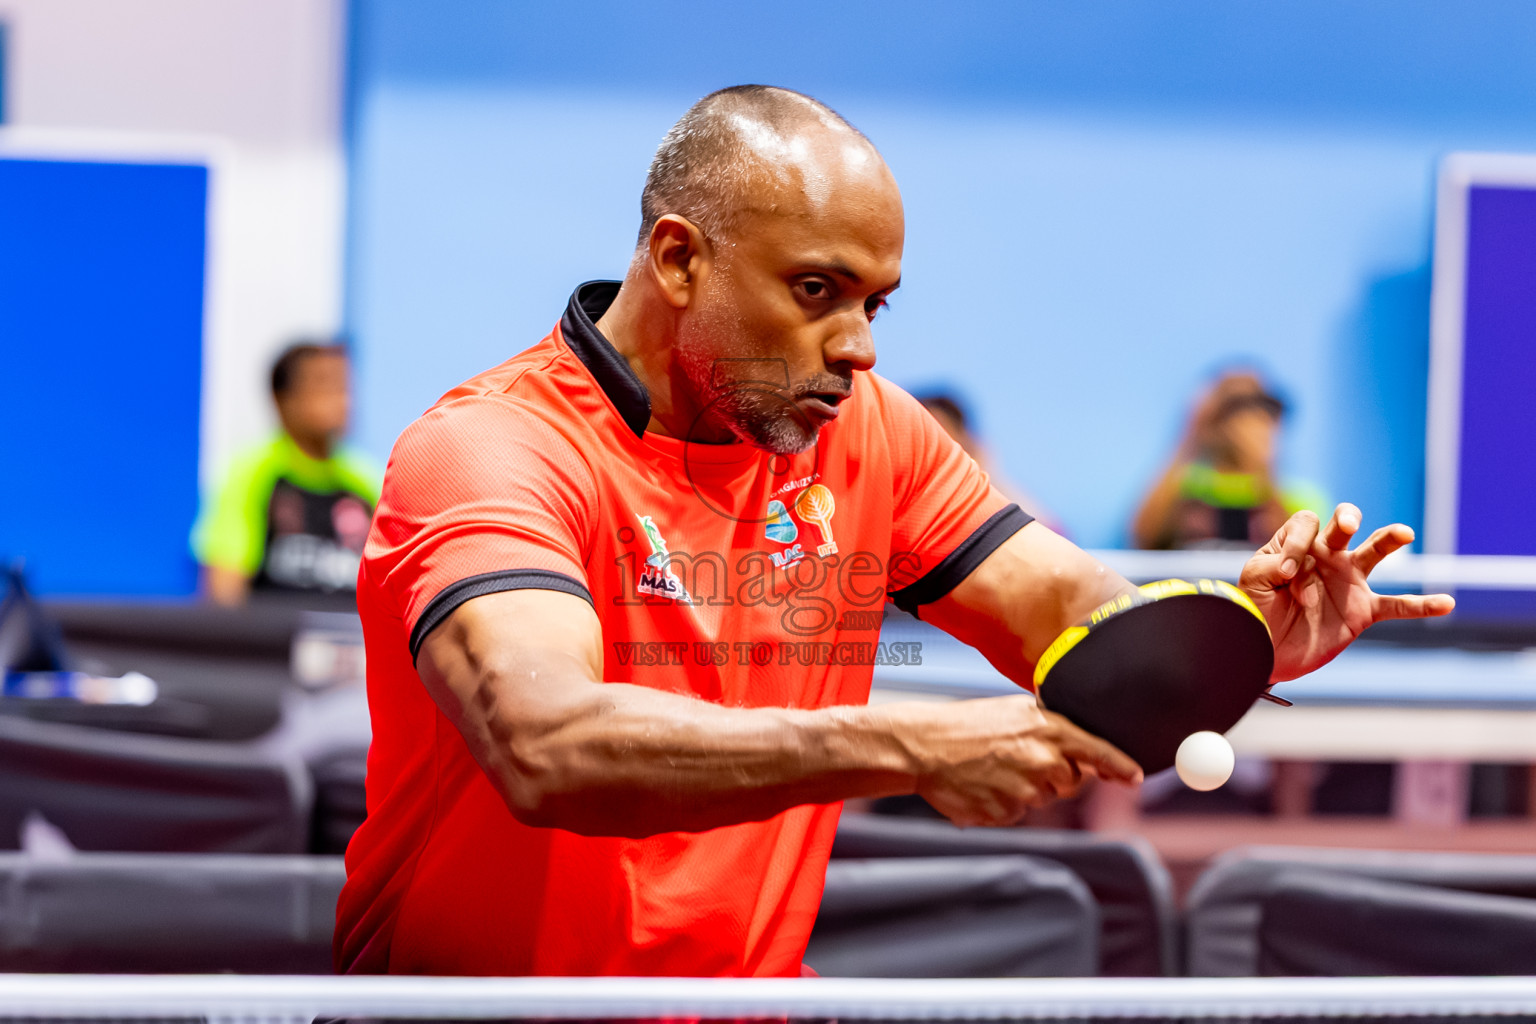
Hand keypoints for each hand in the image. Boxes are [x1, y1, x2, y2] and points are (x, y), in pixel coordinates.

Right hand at [913, 695, 1140, 826]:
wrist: (923, 747)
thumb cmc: (966, 726)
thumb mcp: (1015, 713)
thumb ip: (1051, 730)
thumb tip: (1080, 752)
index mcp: (1048, 730)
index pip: (1098, 752)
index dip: (1120, 767)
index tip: (1134, 777)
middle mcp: (1043, 761)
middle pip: (1072, 781)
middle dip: (1055, 774)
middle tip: (1018, 758)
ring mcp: (1026, 790)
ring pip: (1044, 798)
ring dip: (1026, 788)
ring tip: (993, 768)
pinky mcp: (1007, 814)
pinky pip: (1019, 813)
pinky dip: (1004, 802)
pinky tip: (983, 784)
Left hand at [1240, 504, 1454, 682]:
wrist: (1266, 651)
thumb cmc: (1255, 611)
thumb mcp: (1253, 582)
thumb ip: (1270, 566)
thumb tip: (1293, 565)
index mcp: (1298, 546)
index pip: (1306, 524)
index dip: (1297, 545)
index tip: (1285, 576)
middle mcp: (1326, 557)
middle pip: (1343, 524)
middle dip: (1346, 518)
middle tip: (1347, 525)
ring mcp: (1348, 581)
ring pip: (1375, 552)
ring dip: (1389, 539)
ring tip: (1404, 533)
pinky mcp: (1363, 610)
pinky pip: (1398, 605)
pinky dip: (1422, 605)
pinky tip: (1446, 603)